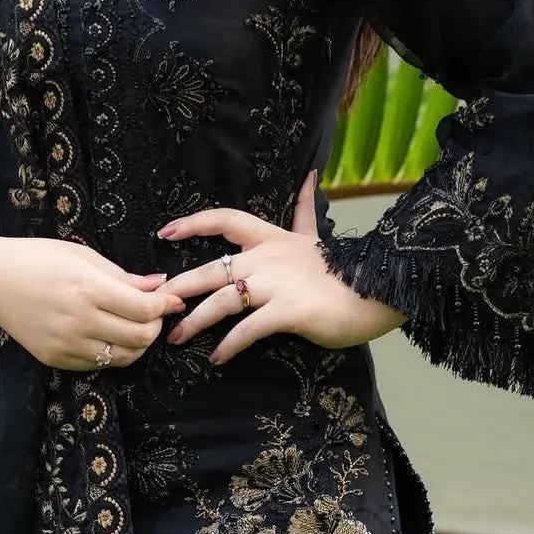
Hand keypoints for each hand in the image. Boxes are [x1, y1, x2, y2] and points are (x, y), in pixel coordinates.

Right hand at [0, 230, 185, 371]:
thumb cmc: (37, 257)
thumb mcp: (82, 255)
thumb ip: (123, 276)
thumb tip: (161, 285)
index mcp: (88, 288)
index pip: (145, 309)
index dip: (166, 306)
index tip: (172, 298)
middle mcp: (79, 320)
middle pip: (140, 338)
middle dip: (156, 326)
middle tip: (154, 312)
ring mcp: (66, 344)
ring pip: (123, 357)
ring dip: (138, 343)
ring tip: (135, 324)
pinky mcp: (56, 359)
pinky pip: (98, 363)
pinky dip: (112, 352)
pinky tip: (108, 333)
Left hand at [157, 171, 405, 365]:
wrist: (375, 291)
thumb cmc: (342, 269)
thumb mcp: (316, 235)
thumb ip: (305, 210)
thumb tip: (309, 176)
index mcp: (271, 238)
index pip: (225, 220)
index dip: (193, 223)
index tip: (165, 231)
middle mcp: (267, 258)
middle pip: (212, 268)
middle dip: (181, 287)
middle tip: (158, 304)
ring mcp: (276, 285)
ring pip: (223, 300)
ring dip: (195, 321)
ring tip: (177, 338)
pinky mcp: (287, 312)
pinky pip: (249, 328)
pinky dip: (230, 344)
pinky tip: (218, 357)